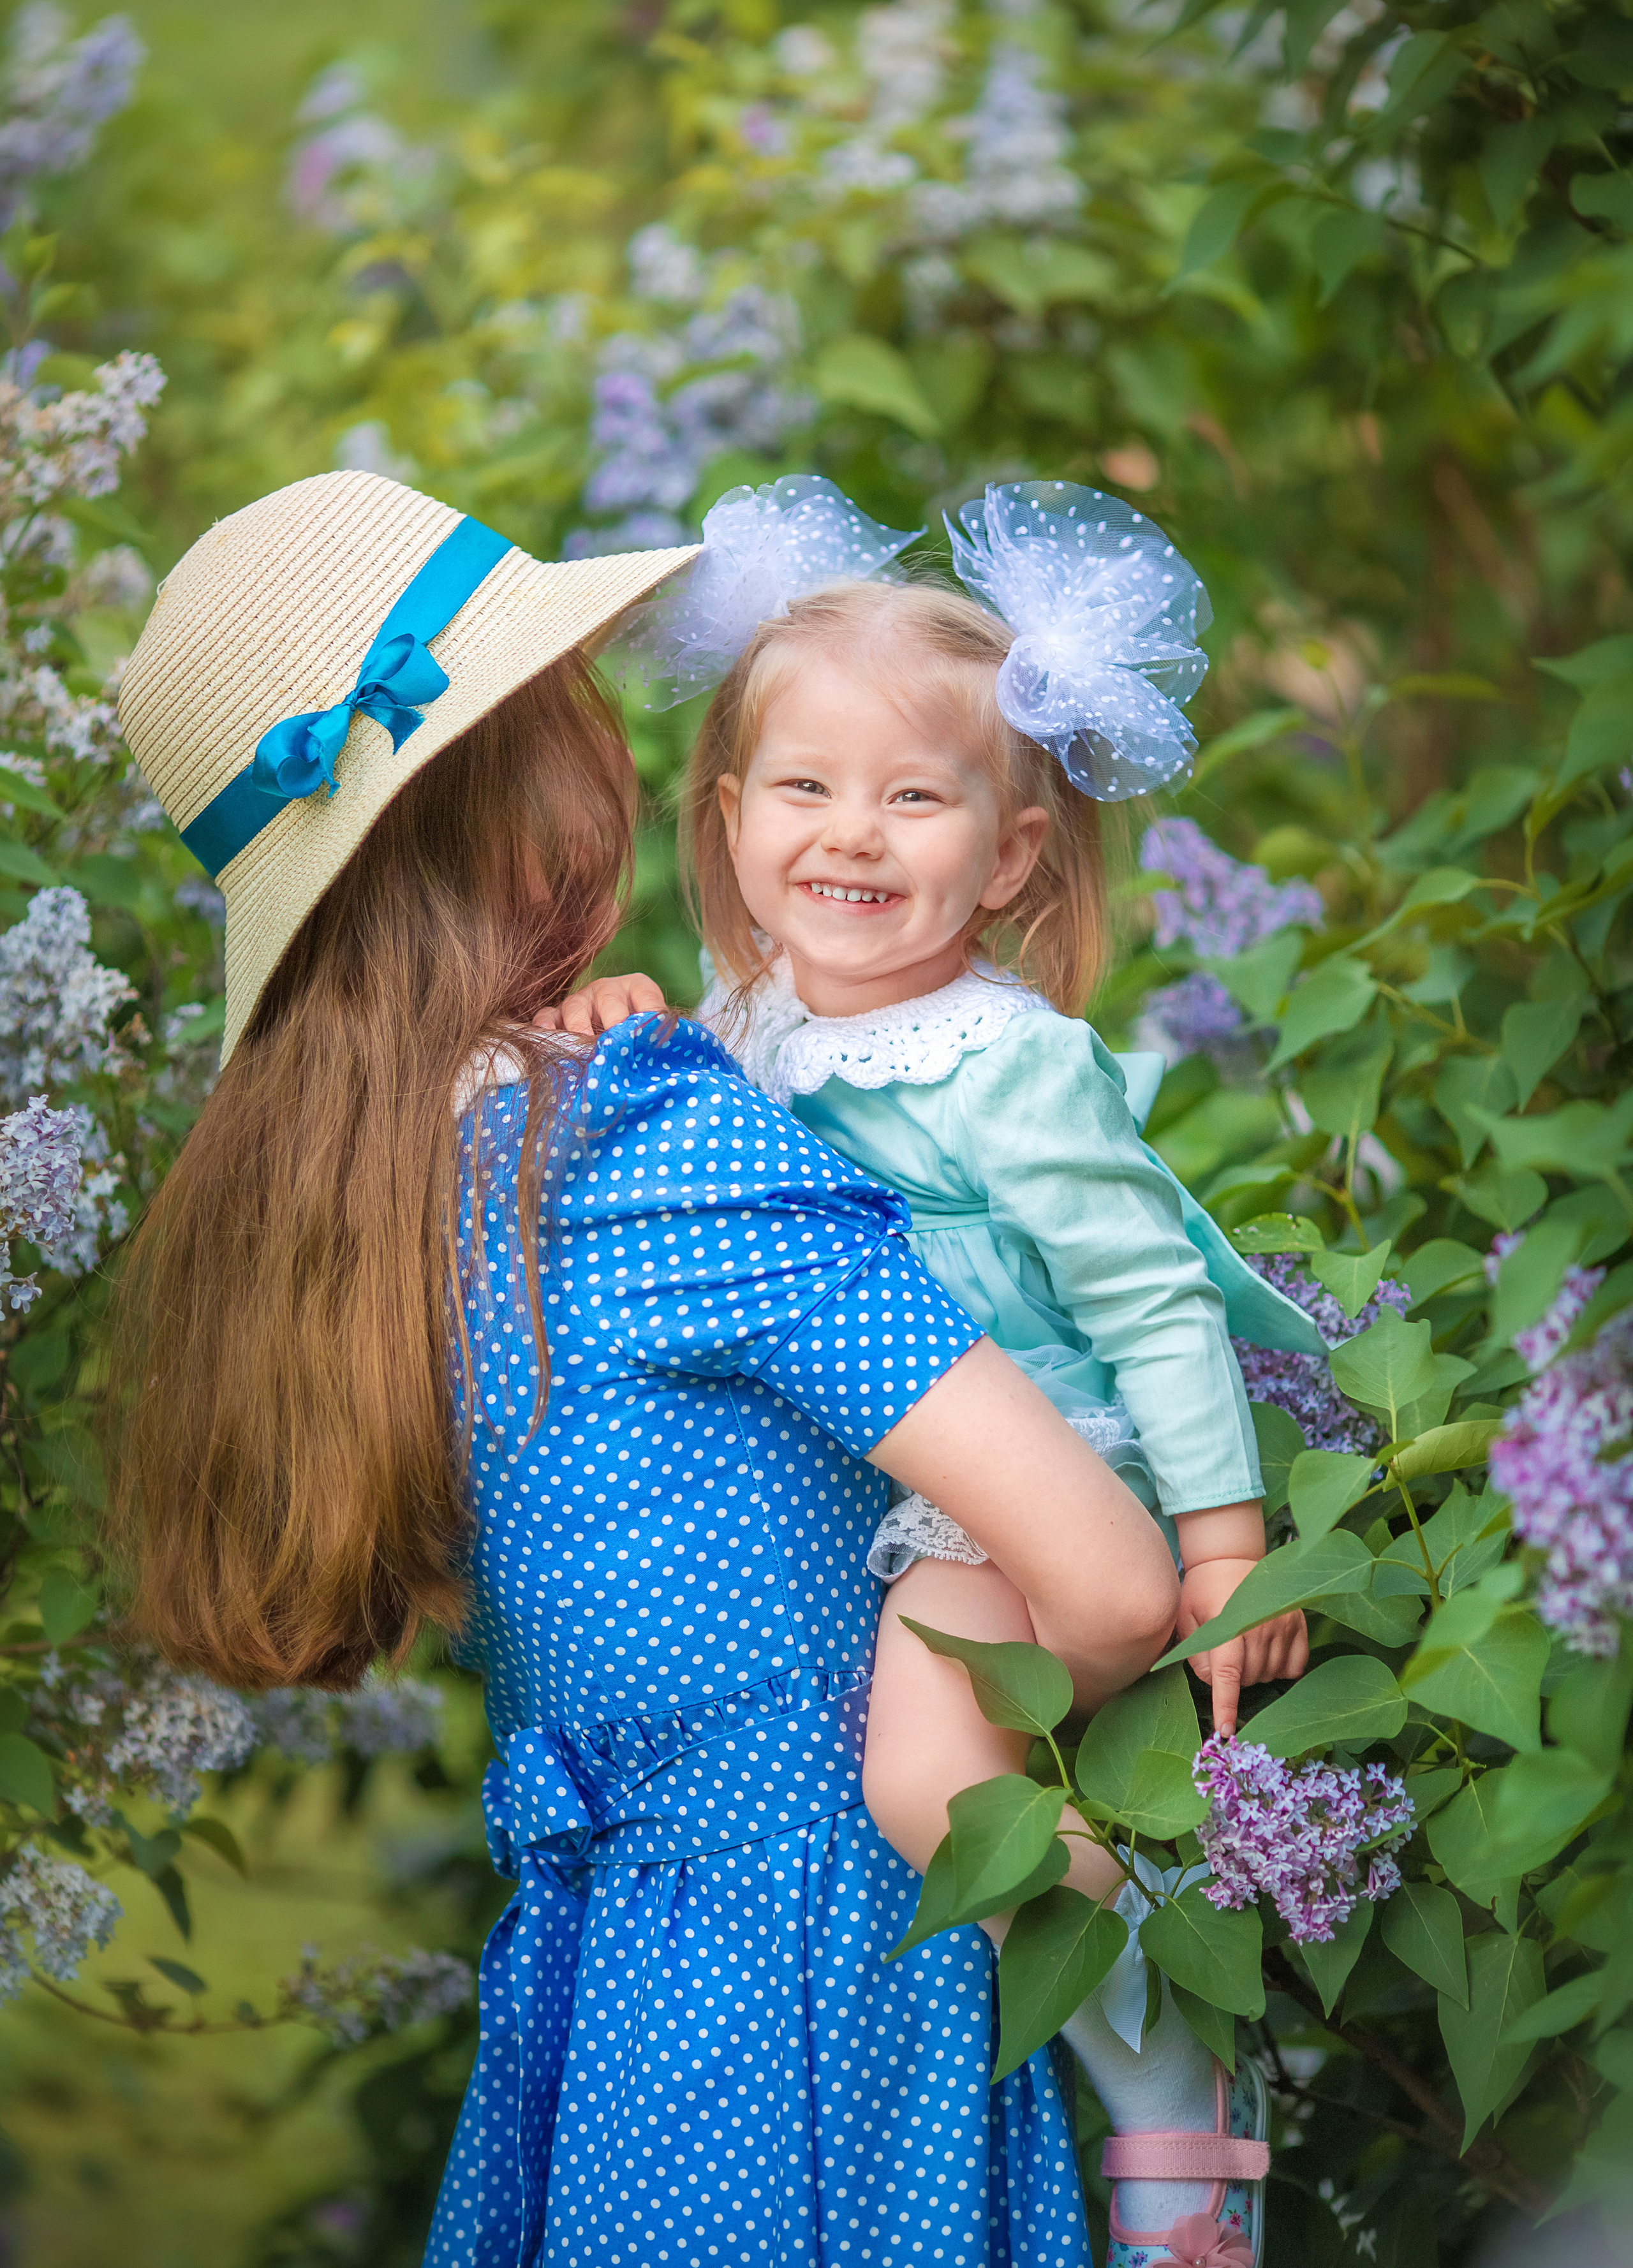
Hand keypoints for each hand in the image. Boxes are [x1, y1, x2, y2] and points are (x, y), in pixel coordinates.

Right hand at [533, 971, 666, 1036]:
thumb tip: (659, 1054)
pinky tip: (549, 1035)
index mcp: (638, 987)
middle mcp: (608, 989)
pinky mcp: (558, 1014)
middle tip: (616, 1045)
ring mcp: (581, 1000)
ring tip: (584, 1047)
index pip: (647, 996)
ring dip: (579, 1028)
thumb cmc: (638, 1035)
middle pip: (609, 999)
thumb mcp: (653, 1030)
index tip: (647, 1035)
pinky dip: (546, 1024)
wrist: (613, 1038)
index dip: (648, 1015)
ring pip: (575, 1006)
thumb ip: (657, 1035)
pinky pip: (547, 1015)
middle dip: (613, 1022)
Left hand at [1176, 1558, 1307, 1736]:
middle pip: (1250, 1679)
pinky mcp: (1298, 1623)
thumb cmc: (1202, 1589)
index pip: (1227, 1674)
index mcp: (1228, 1625)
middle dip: (1234, 1678)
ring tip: (1243, 1649)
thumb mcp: (1186, 1618)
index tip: (1224, 1731)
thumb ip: (1195, 1653)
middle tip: (1223, 1656)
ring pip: (1272, 1675)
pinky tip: (1268, 1653)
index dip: (1225, 1705)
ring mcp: (1283, 1625)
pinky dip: (1282, 1668)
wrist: (1230, 1556)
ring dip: (1256, 1673)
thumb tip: (1211, 1682)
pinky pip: (1296, 1666)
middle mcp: (1259, 1626)